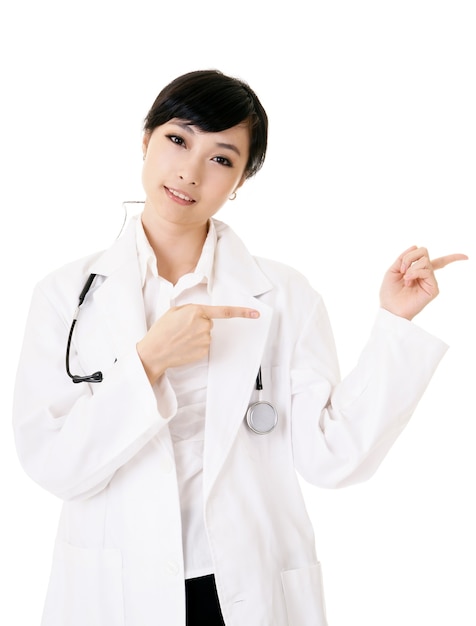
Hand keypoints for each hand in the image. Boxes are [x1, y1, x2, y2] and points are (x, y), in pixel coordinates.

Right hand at [136, 304, 259, 383]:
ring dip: (196, 335)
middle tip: (181, 328)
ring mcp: (205, 339)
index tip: (256, 313)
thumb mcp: (174, 311)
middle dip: (198, 324)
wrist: (155, 351)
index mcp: (196, 311)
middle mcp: (203, 325)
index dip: (242, 312)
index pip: (224, 311)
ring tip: (180, 338)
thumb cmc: (161, 330)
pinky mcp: (204, 351)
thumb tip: (202, 314)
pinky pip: (204, 345)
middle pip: (209, 322)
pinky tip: (184, 346)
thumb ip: (191, 309)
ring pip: (206, 334)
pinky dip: (196, 345)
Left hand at [379, 246, 467, 319]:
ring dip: (411, 267)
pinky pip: (427, 271)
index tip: (466, 257)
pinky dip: (415, 272)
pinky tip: (409, 281)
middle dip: (410, 257)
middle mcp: (426, 275)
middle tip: (402, 269)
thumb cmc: (389, 292)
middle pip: (425, 252)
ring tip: (406, 278)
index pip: (437, 261)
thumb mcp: (393, 270)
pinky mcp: (433, 288)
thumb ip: (403, 258)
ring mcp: (430, 281)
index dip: (453, 258)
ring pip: (426, 261)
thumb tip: (416, 245)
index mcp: (418, 271)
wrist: (389, 308)